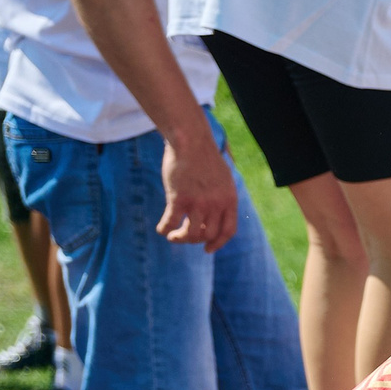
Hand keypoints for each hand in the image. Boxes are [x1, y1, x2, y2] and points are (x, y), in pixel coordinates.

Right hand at [157, 125, 237, 249]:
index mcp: (229, 200)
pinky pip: (171, 222)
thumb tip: (216, 213)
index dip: (218, 243)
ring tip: (173, 237)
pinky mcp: (179, 198)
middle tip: (184, 237)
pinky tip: (161, 229)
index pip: (228, 231)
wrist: (190, 140)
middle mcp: (216, 205)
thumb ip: (222, 197)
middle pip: (208, 234)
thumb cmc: (204, 157)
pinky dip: (165, 229)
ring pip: (191, 233)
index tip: (208, 249)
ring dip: (180, 239)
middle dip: (196, 240)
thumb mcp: (223, 179)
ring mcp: (198, 203)